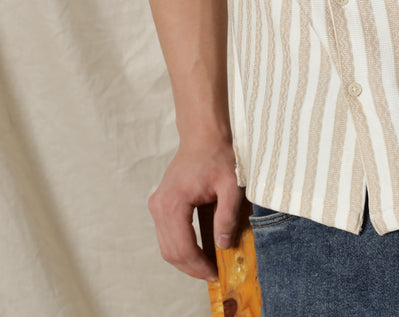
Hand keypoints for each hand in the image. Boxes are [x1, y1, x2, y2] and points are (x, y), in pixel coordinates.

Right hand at [147, 138, 243, 279]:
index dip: (199, 265)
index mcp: (174, 202)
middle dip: (192, 267)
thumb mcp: (231, 185)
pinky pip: (167, 234)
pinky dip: (180, 246)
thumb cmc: (218, 154)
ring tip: (207, 264)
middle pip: (170, 251)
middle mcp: (159, 205)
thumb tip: (223, 245)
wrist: (203, 135)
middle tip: (213, 273)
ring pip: (166, 246)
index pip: (182, 247)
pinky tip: (198, 249)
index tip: (215, 272)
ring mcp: (157, 204)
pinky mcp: (160, 203)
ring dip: (185, 259)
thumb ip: (227, 216)